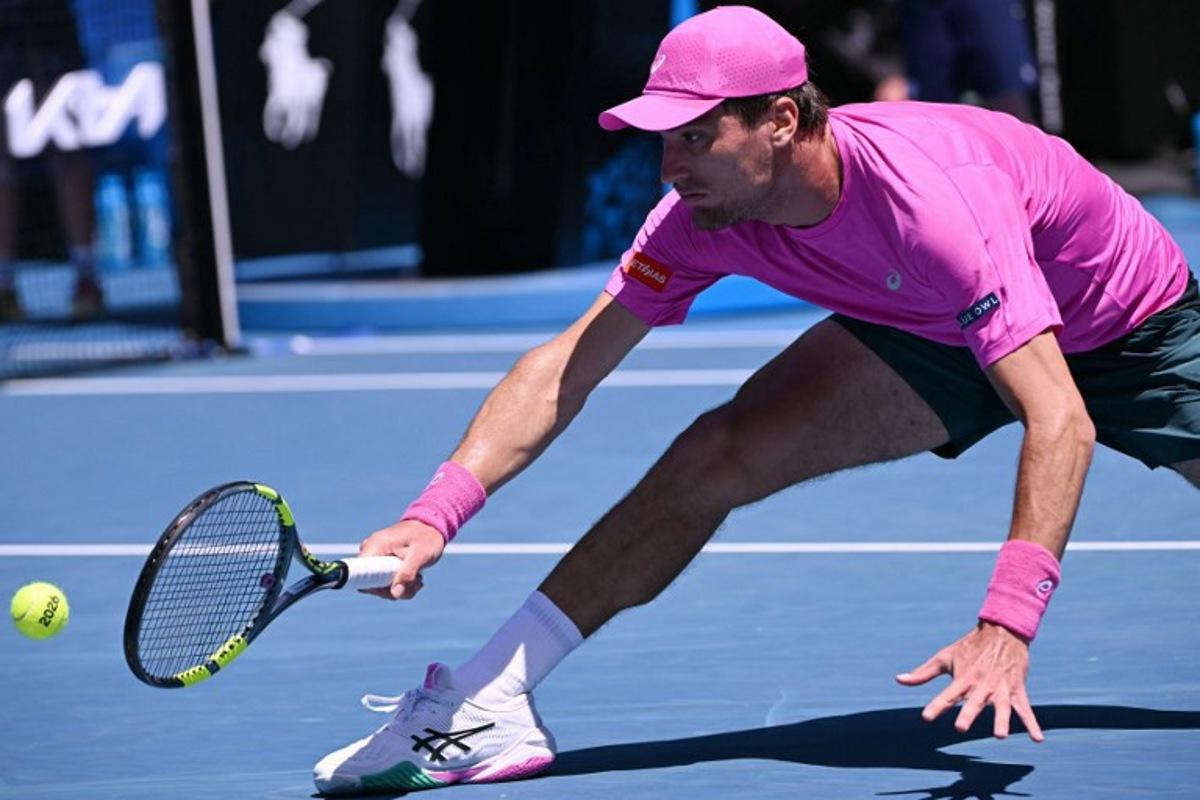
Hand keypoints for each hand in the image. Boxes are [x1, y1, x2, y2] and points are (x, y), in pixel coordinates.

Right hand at [358, 519, 444, 599]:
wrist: (432, 526)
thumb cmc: (427, 537)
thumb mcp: (421, 555)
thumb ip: (408, 574)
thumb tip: (395, 594)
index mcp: (376, 545)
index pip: (358, 573)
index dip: (372, 586)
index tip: (393, 586)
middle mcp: (372, 551)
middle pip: (370, 583)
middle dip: (394, 589)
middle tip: (415, 583)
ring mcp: (376, 557)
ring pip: (380, 585)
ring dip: (401, 588)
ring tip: (418, 579)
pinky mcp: (382, 562)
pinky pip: (386, 581)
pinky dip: (402, 585)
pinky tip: (415, 579)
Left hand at [896, 621, 1044, 740]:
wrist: (1002, 631)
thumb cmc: (969, 648)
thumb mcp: (944, 657)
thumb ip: (923, 673)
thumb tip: (899, 680)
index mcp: (963, 678)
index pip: (948, 694)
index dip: (937, 705)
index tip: (926, 717)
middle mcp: (982, 685)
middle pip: (974, 702)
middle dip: (968, 714)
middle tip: (961, 728)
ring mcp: (1001, 688)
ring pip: (1002, 707)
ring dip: (1002, 720)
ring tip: (1000, 736)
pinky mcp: (1016, 690)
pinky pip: (1026, 709)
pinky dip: (1033, 724)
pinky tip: (1038, 739)